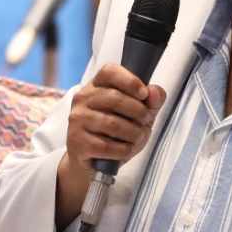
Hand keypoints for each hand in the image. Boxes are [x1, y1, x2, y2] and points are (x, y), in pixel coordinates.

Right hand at [56, 65, 166, 223]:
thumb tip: (154, 93)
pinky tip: (126, 150)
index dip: (130, 81)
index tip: (143, 94)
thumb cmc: (115, 132)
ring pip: (113, 124)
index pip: (109, 71)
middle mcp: (83, 99)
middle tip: (146, 121)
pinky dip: (123, 150)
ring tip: (139, 137)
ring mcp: (77, 120)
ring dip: (134, 133)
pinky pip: (107, 146)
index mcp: (96, 85)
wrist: (90, 160)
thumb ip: (151, 100)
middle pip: (115, 99)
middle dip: (139, 112)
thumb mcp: (137, 113)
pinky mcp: (77, 141)